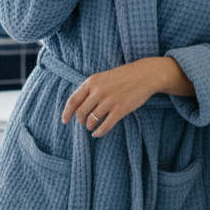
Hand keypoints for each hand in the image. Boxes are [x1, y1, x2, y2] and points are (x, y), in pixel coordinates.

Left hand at [61, 57, 193, 135]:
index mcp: (92, 82)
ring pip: (92, 120)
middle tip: (84, 123)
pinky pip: (105, 126)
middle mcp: (98, 91)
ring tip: (92, 127)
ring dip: (90, 127)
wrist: (144, 75)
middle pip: (81, 113)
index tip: (64, 121)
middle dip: (81, 121)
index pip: (73, 100)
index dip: (67, 113)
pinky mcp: (120, 110)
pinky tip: (97, 134)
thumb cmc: (122, 77)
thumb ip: (90, 89)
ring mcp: (109, 101)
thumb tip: (78, 106)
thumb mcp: (103, 77)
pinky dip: (99, 132)